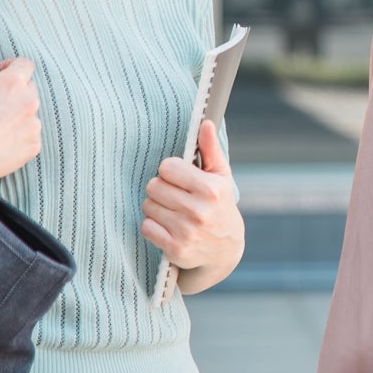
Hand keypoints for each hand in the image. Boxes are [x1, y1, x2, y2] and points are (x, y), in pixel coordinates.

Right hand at [0, 57, 41, 190]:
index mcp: (12, 83)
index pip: (24, 64)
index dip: (12, 65)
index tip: (1, 71)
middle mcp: (29, 102)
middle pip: (29, 89)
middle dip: (14, 91)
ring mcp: (33, 126)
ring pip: (30, 114)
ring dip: (17, 115)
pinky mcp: (33, 147)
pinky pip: (29, 136)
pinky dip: (18, 136)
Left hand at [142, 120, 243, 276]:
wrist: (225, 250)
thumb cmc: (220, 205)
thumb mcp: (221, 176)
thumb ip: (210, 149)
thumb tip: (205, 123)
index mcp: (210, 189)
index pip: (167, 167)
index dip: (170, 171)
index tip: (179, 178)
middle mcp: (198, 210)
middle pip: (154, 186)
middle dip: (161, 188)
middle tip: (174, 195)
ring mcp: (186, 231)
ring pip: (148, 206)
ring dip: (156, 207)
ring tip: (172, 211)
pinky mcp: (175, 249)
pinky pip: (146, 227)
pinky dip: (153, 226)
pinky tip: (167, 226)